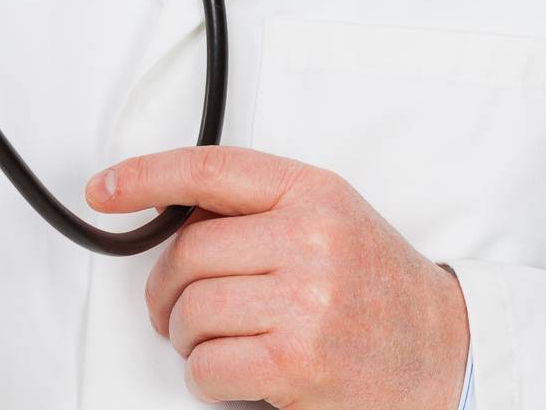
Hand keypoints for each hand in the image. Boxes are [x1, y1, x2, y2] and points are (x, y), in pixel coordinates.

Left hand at [84, 146, 469, 408]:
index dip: (145, 176)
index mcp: (311, 191)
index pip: (209, 170)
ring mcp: (304, 303)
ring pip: (192, 312)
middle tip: (174, 306)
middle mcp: (308, 239)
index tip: (103, 189)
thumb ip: (257, 204)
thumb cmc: (375, 280)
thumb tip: (170, 213)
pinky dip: (204, 376)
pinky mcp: (296, 365)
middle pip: (187, 253)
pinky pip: (208, 367)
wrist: (442, 348)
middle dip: (166, 288)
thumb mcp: (326, 213)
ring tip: (218, 339)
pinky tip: (234, 369)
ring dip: (187, 336)